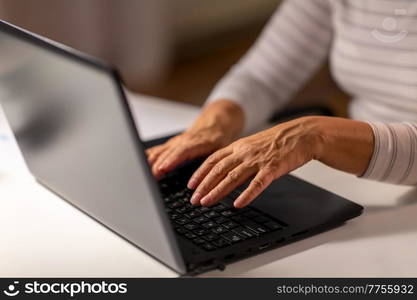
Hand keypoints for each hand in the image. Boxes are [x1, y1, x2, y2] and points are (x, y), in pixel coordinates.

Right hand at [146, 126, 229, 178]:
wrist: (215, 123)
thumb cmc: (218, 138)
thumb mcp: (220, 150)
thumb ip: (213, 162)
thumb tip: (208, 179)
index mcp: (197, 142)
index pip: (182, 151)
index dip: (171, 160)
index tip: (162, 169)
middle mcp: (183, 141)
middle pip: (168, 153)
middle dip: (157, 164)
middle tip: (149, 176)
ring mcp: (175, 142)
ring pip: (161, 151)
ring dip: (151, 161)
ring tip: (142, 172)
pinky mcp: (171, 144)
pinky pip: (158, 149)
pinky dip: (149, 156)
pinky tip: (140, 161)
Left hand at [188, 116, 373, 207]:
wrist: (302, 134)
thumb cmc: (278, 141)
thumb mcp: (253, 144)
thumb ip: (238, 156)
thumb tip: (223, 171)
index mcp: (238, 146)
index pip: (213, 159)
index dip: (200, 172)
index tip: (191, 185)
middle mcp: (245, 152)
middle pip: (219, 169)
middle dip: (204, 185)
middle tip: (193, 199)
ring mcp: (258, 160)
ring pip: (233, 177)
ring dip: (218, 191)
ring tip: (207, 202)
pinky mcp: (272, 168)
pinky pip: (257, 184)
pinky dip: (247, 194)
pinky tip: (238, 204)